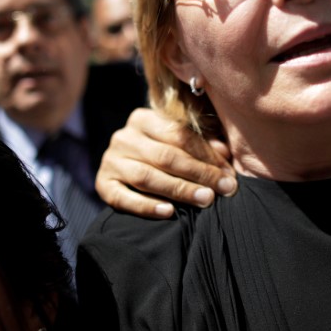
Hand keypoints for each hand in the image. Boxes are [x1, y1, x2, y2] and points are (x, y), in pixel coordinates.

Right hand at [96, 107, 236, 218]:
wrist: (124, 171)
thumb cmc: (160, 154)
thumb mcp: (178, 143)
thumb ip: (202, 145)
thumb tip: (225, 154)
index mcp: (142, 118)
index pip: (178, 135)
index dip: (206, 154)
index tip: (228, 172)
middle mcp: (123, 137)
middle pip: (165, 156)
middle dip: (198, 173)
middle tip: (224, 189)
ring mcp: (110, 160)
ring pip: (147, 176)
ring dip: (179, 189)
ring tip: (205, 200)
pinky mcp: (102, 184)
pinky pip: (123, 197)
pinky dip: (146, 206)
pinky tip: (169, 212)